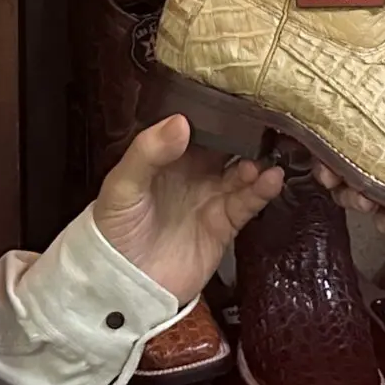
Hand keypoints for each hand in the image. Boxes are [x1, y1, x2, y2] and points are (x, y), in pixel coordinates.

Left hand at [90, 115, 283, 303]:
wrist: (123, 286)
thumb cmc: (113, 231)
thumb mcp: (121, 185)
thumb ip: (148, 152)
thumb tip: (180, 122)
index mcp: (166, 158)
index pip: (195, 128)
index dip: (214, 114)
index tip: (235, 98)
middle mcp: (192, 174)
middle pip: (225, 148)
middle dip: (244, 135)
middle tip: (263, 122)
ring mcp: (210, 198)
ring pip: (241, 173)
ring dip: (255, 163)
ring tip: (264, 156)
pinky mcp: (223, 225)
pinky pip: (247, 203)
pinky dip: (261, 191)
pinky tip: (271, 179)